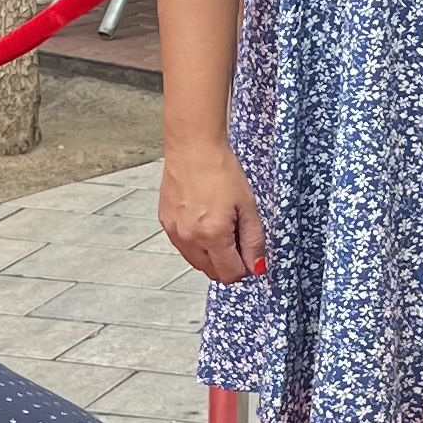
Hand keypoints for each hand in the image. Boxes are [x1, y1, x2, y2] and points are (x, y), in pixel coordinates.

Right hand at [160, 139, 266, 283]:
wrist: (193, 148)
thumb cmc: (221, 171)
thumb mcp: (247, 206)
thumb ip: (253, 240)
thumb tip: (256, 267)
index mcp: (213, 235)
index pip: (230, 274)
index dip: (244, 267)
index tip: (249, 252)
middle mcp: (190, 238)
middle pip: (212, 273)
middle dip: (228, 263)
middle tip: (236, 237)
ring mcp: (174, 232)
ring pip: (197, 263)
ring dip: (211, 255)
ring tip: (219, 226)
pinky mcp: (166, 224)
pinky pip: (184, 247)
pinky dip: (196, 243)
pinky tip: (203, 219)